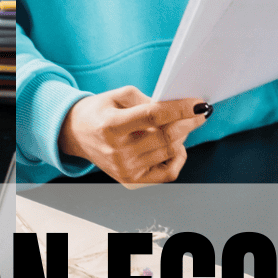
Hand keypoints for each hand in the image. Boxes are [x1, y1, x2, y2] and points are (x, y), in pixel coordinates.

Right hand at [59, 88, 209, 187]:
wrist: (77, 134)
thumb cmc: (101, 111)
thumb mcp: (119, 95)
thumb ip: (148, 101)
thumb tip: (179, 109)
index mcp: (111, 126)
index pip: (153, 116)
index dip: (180, 109)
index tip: (200, 103)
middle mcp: (117, 152)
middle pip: (166, 136)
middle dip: (188, 123)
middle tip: (200, 113)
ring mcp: (125, 170)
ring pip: (170, 152)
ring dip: (183, 136)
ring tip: (181, 125)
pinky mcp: (131, 181)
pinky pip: (168, 173)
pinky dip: (178, 157)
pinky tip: (175, 145)